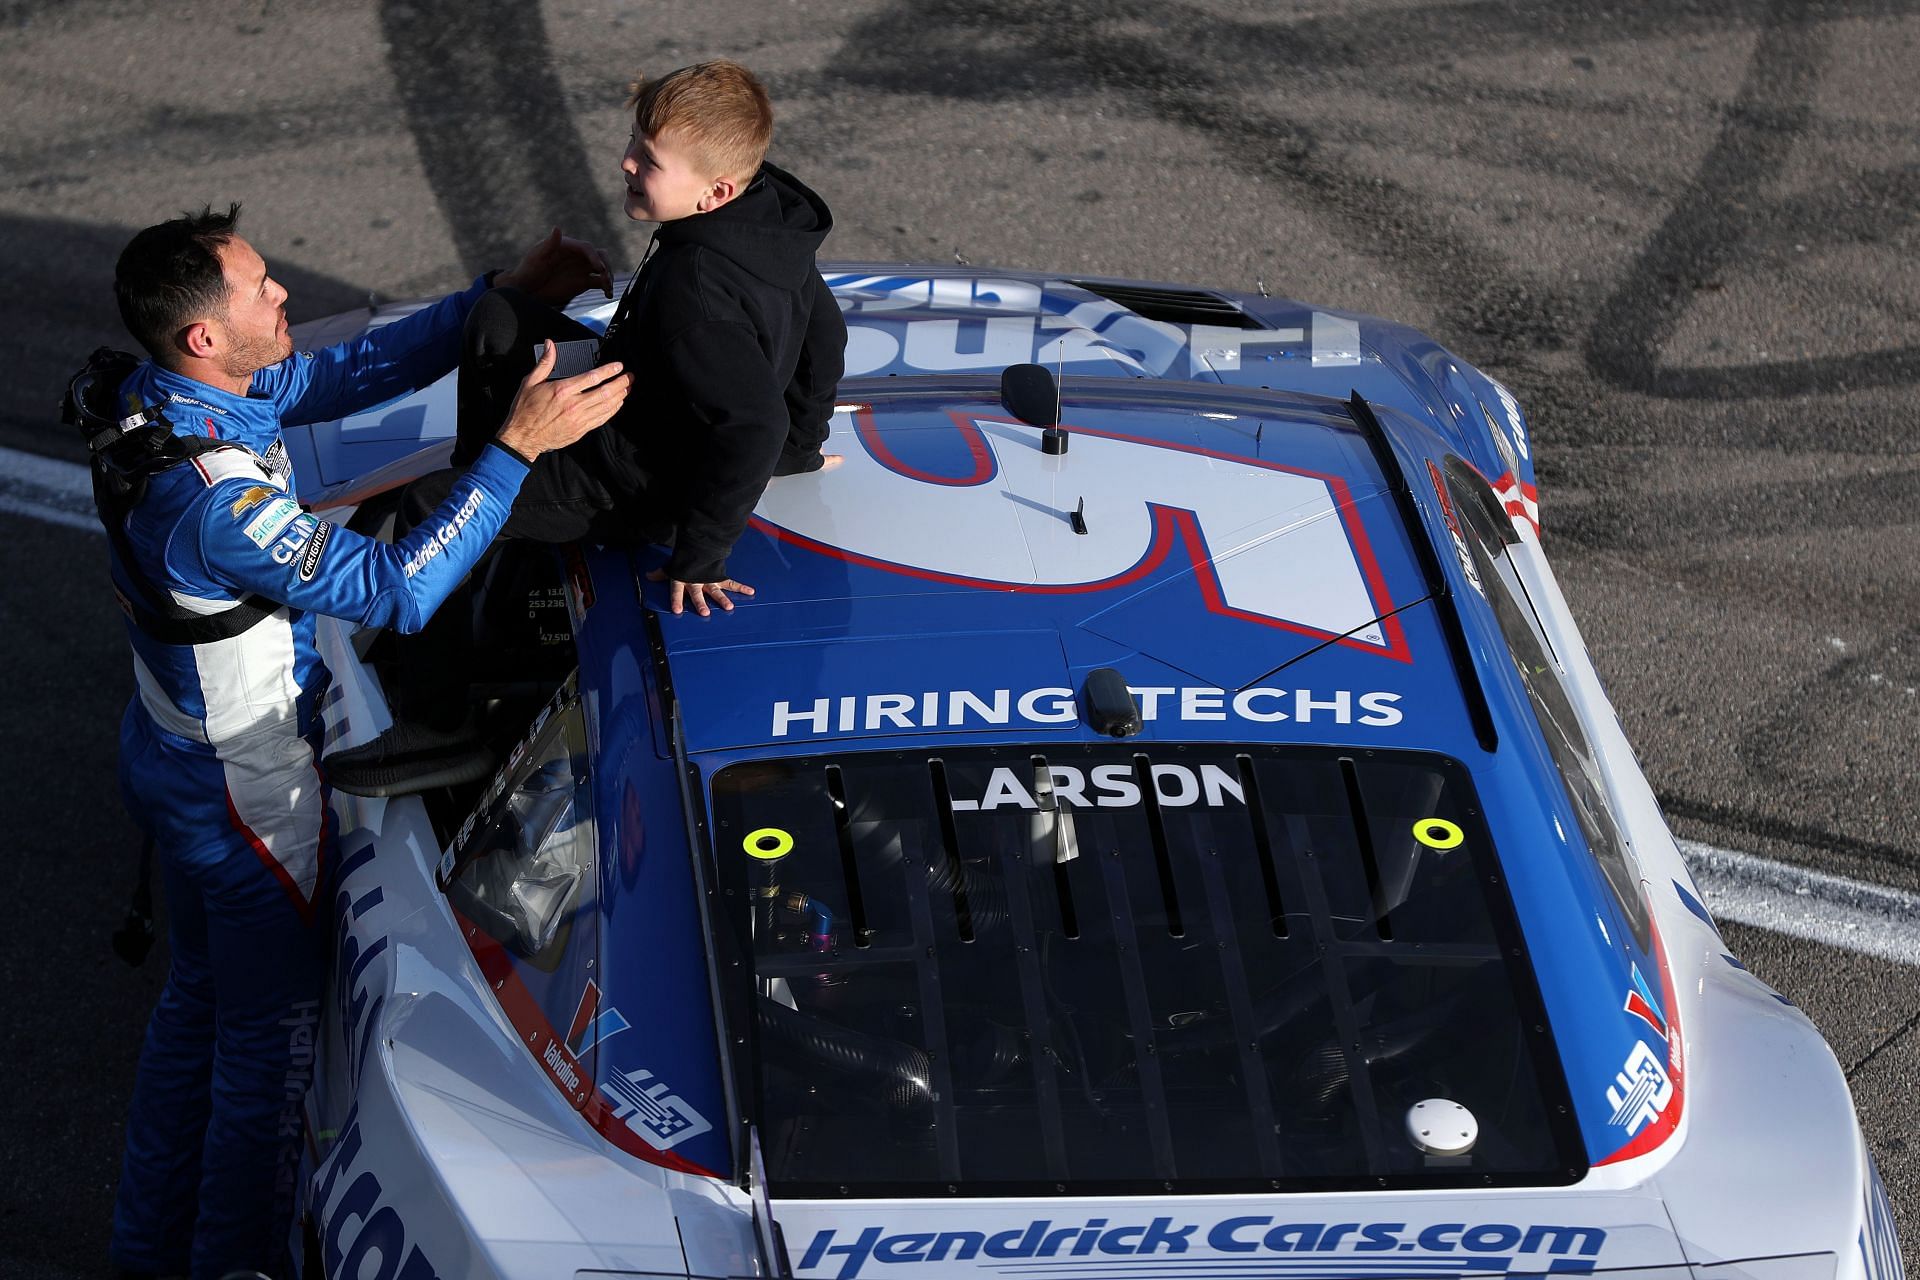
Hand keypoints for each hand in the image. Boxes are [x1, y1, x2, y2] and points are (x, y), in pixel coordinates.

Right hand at [493, 341, 630, 460]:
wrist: (523, 437)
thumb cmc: (525, 410)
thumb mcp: (530, 382)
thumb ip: (544, 363)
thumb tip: (550, 344)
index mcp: (562, 390)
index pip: (592, 377)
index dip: (609, 371)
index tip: (618, 366)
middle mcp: (573, 405)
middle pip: (604, 392)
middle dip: (620, 383)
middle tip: (630, 377)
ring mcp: (579, 419)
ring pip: (606, 406)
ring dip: (619, 396)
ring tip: (628, 388)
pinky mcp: (581, 430)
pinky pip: (601, 419)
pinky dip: (612, 410)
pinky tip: (617, 404)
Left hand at [497, 227, 613, 305]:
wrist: (527, 290)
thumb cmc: (528, 270)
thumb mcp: (537, 257)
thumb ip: (549, 244)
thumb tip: (557, 228)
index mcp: (568, 246)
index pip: (586, 248)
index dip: (594, 257)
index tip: (599, 268)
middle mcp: (577, 256)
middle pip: (599, 256)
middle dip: (606, 265)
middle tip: (606, 278)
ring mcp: (581, 269)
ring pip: (602, 269)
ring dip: (608, 276)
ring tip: (608, 288)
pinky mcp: (583, 282)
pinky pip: (599, 283)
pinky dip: (606, 287)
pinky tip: (608, 294)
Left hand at [646, 568, 754, 616]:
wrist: (697, 545)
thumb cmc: (684, 559)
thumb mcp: (671, 566)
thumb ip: (661, 573)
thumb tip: (648, 575)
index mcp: (683, 580)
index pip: (677, 591)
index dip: (676, 600)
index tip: (677, 611)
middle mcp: (696, 582)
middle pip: (698, 594)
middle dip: (701, 603)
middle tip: (705, 613)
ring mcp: (709, 580)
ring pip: (715, 591)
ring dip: (722, 599)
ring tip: (729, 607)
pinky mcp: (719, 577)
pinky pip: (731, 583)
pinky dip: (742, 587)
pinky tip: (751, 592)